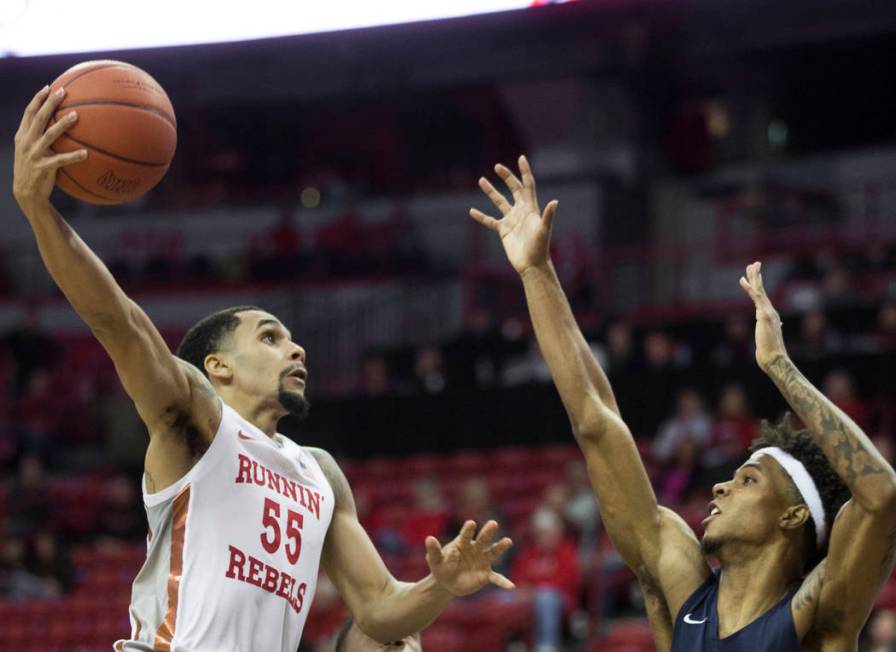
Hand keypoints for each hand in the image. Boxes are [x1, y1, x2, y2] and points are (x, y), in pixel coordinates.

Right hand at [13, 86, 86, 208]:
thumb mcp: (32, 151)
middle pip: (38, 118)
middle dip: (50, 103)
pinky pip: (61, 160)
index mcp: (23, 136)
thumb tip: (59, 124)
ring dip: (62, 124)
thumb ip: (40, 137)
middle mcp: (27, 142)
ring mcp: (34, 154)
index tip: (48, 87)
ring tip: (76, 115)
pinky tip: (86, 154)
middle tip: (63, 91)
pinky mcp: (43, 168)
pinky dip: (73, 156)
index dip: (38, 99)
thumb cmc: (34, 169)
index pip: (29, 112)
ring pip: (49, 135)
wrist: (27, 192)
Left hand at [425, 520, 513, 596]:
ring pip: (493, 552)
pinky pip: (496, 578)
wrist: (448, 582)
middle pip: (483, 539)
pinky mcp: (486, 575)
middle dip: (487, 531)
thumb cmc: (441, 566)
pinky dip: (503, 582)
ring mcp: (482, 561)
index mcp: (462, 543)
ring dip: (500, 547)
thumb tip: (429, 539)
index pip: (465, 535)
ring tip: (508, 541)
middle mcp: (475, 549)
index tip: (471, 523)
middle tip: (493, 523)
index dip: (468, 529)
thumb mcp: (435, 560)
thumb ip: (434, 550)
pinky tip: (510, 586)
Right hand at [469, 155, 558, 274]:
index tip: (521, 158)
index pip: (528, 185)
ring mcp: (512, 220)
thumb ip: (548, 216)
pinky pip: (490, 221)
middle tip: (497, 166)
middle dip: (507, 177)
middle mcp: (521, 211)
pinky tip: (472, 211)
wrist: (532, 265)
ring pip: (499, 202)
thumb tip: (555, 202)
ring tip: (481, 180)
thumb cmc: (540, 247)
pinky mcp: (504, 231)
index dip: (525, 172)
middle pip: (513, 189)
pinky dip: (481, 216)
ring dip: (491, 191)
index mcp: (531, 208)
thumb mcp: (544, 230)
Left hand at [739, 261, 787, 372]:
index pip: (762, 297)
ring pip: (760, 291)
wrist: (774, 358)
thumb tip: (778, 325)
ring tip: (751, 266)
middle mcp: (770, 311)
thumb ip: (773, 329)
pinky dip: (750, 288)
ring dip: (755, 277)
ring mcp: (768, 312)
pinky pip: (756, 298)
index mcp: (770, 316)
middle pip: (762, 290)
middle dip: (757, 276)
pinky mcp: (763, 315)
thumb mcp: (769, 337)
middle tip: (754, 263)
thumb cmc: (770, 351)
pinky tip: (743, 280)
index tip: (753, 276)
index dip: (757, 286)